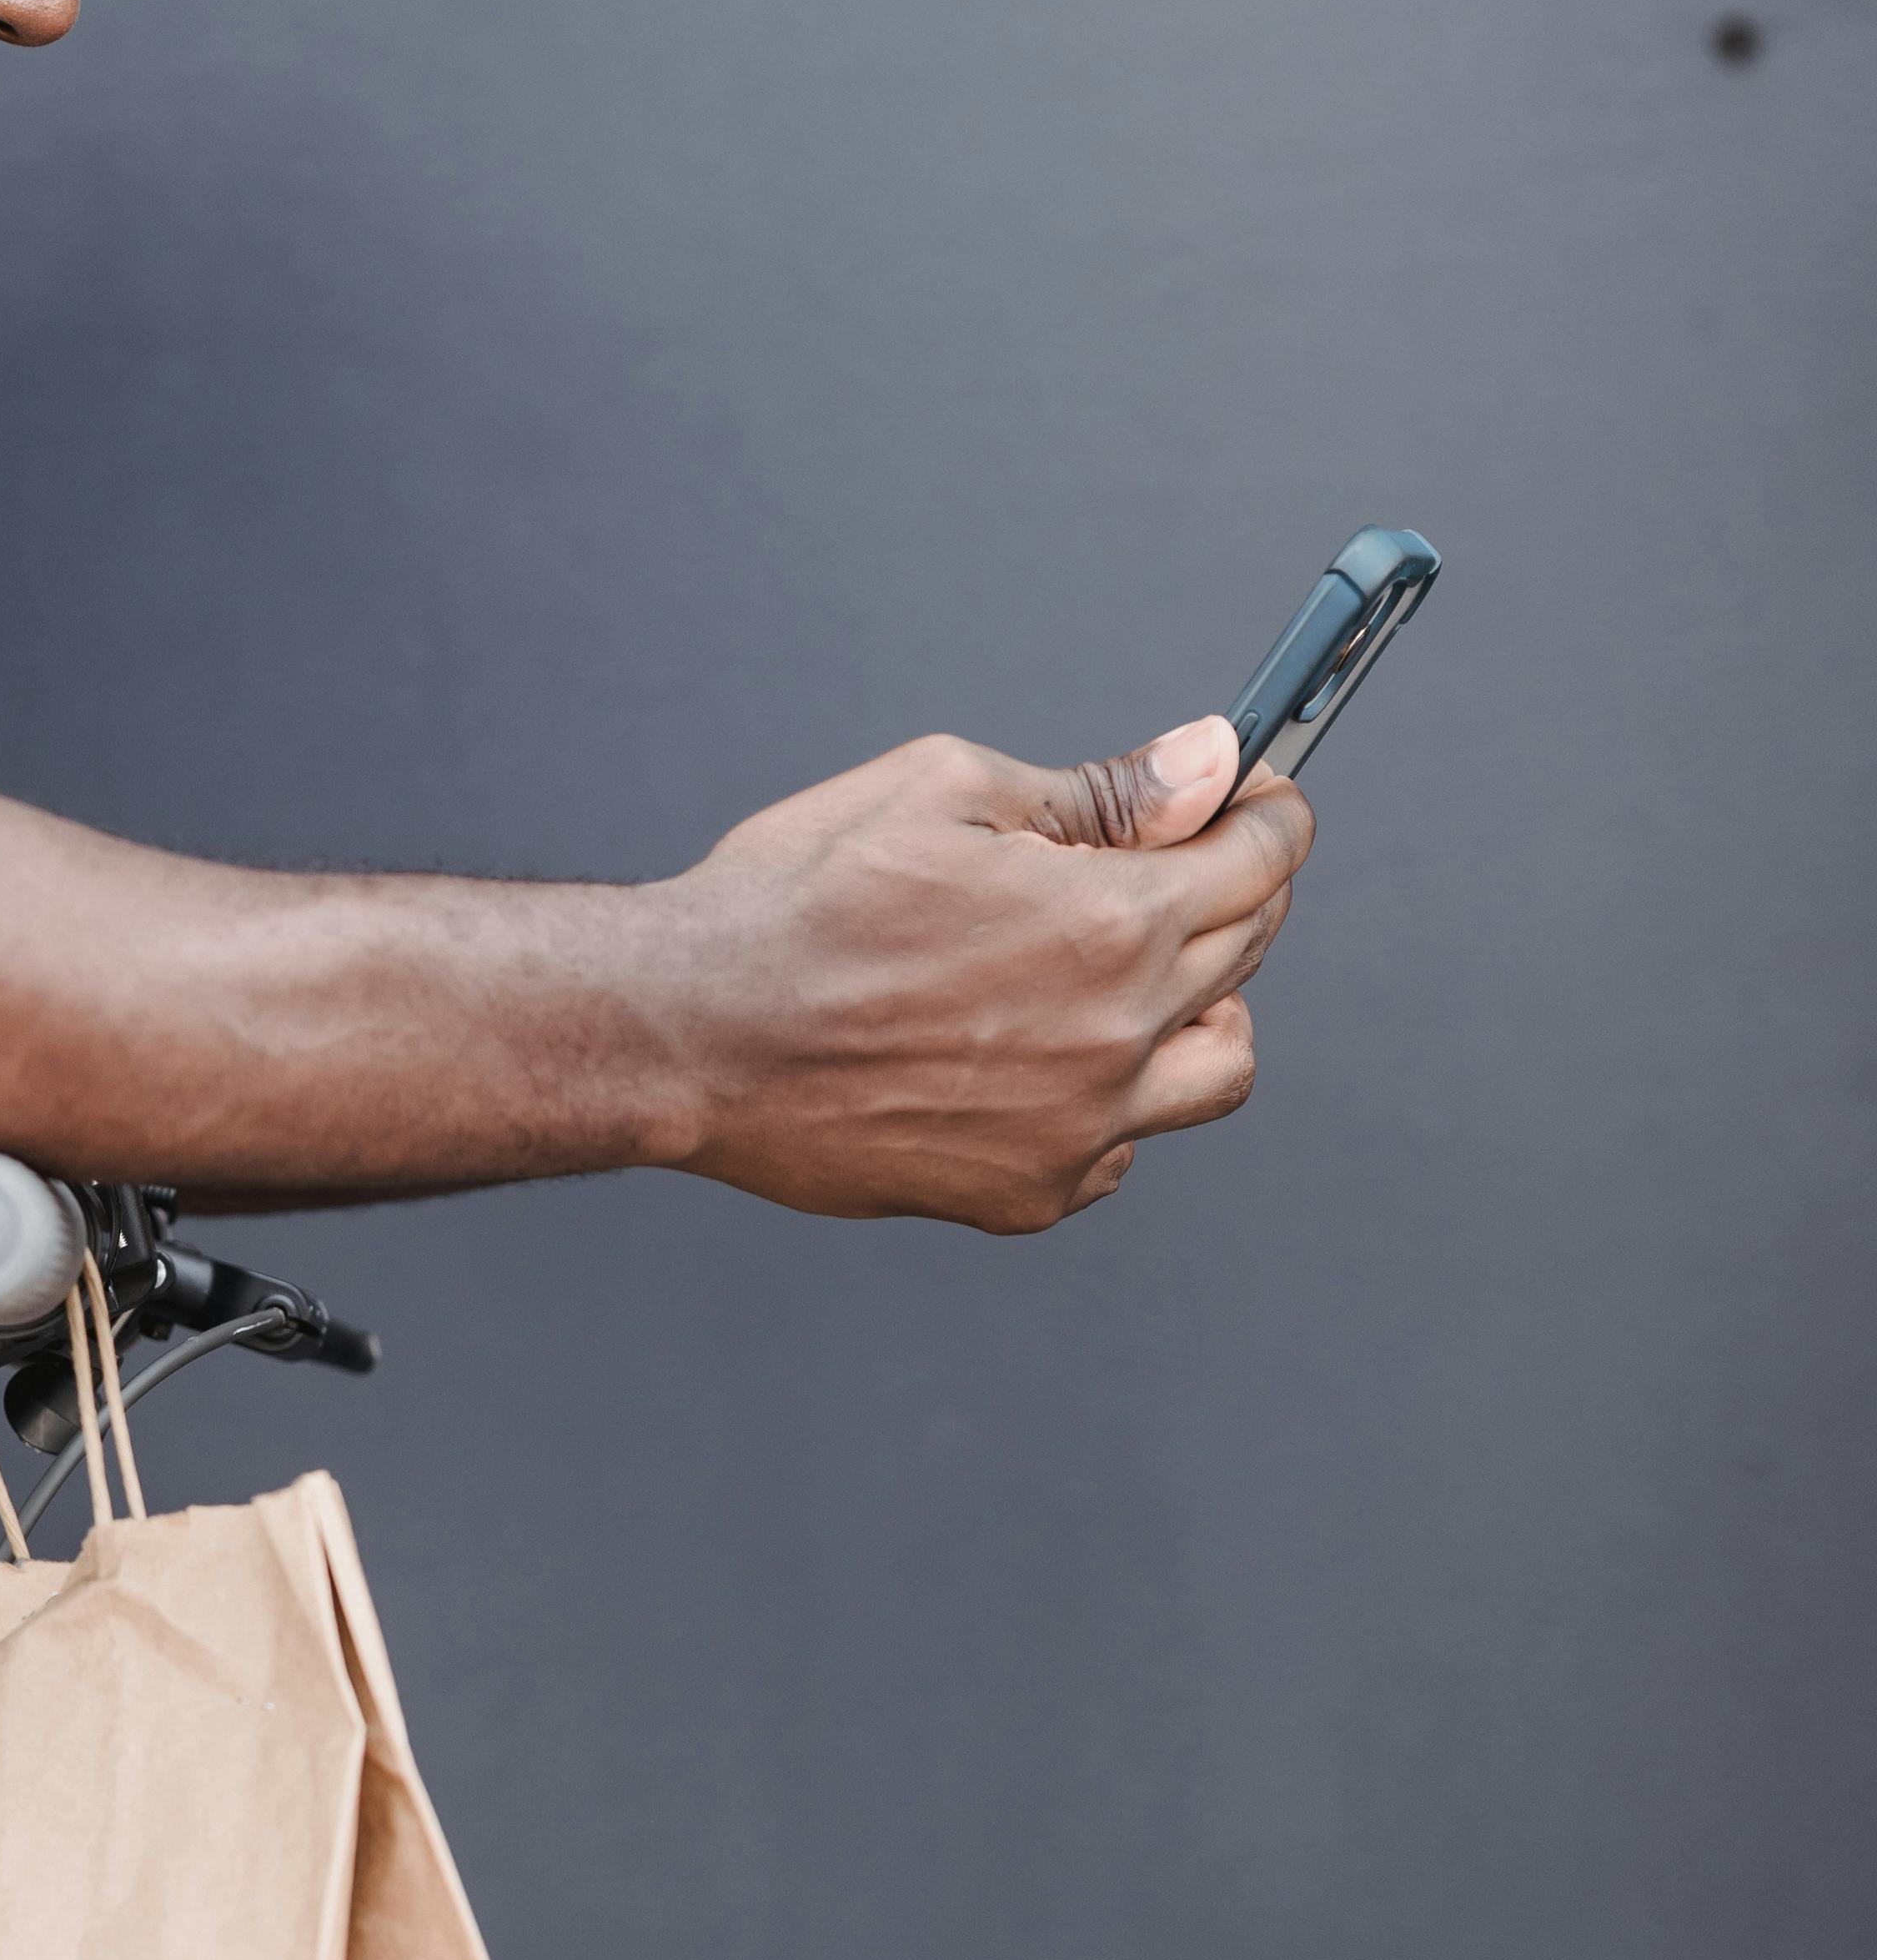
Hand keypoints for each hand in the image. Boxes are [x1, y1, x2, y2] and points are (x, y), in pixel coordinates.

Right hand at [664, 715, 1312, 1231]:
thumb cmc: (795, 903)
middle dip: (1230, 888)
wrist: (691, 1033)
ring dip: (1203, 1009)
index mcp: (1111, 923)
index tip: (1254, 797)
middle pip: (1249, 949)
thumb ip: (1097, 792)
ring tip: (1132, 975)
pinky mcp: (1026, 1192)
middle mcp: (1117, 1036)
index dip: (1268, 812)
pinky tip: (1042, 1055)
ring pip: (1220, 1068)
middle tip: (1173, 859)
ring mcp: (1078, 1130)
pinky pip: (1124, 1148)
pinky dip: (1112, 1100)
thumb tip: (1204, 766)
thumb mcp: (946, 793)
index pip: (1261, 860)